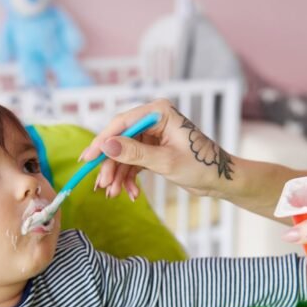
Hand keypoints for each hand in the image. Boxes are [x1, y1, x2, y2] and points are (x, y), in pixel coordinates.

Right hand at [79, 99, 234, 199]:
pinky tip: (131, 192)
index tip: (87, 158)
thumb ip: (135, 153)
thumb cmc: (201, 166)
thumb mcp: (165, 161)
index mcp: (159, 113)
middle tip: (103, 185)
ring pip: (125, 154)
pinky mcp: (153, 149)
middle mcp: (154, 121)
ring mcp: (153, 136)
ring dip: (119, 174)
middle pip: (121, 140)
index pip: (122, 123)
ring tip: (115, 194)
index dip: (103, 141)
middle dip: (111, 165)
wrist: (220, 180)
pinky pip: (134, 161)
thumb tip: (107, 146)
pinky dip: (130, 177)